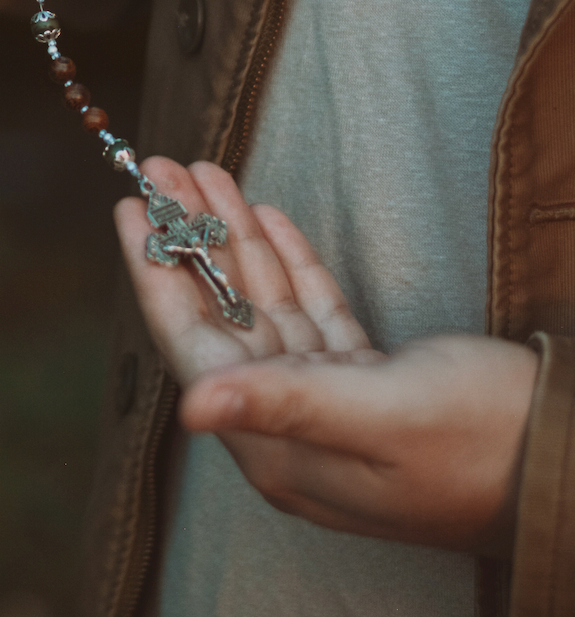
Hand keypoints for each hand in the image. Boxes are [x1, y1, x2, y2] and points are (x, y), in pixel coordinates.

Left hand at [116, 158, 538, 557]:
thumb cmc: (487, 444)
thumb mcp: (381, 416)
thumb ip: (285, 406)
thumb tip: (190, 409)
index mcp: (281, 448)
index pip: (196, 347)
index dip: (157, 275)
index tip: (129, 209)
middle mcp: (295, 428)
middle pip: (225, 316)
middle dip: (192, 239)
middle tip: (163, 167)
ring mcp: (335, 404)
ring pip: (267, 306)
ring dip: (237, 239)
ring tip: (207, 173)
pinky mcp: (376, 382)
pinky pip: (315, 313)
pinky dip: (292, 263)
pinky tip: (268, 217)